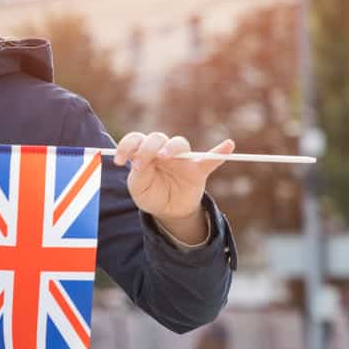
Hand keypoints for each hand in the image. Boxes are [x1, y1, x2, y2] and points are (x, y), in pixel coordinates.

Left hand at [113, 132, 233, 220]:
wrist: (168, 211)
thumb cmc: (150, 194)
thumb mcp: (139, 189)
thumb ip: (138, 176)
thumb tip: (139, 164)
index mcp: (145, 152)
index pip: (136, 139)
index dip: (127, 146)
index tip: (119, 161)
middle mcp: (163, 150)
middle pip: (157, 138)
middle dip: (147, 148)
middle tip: (140, 165)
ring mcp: (181, 159)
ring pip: (179, 143)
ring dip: (171, 147)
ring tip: (164, 157)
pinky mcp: (197, 170)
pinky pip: (211, 159)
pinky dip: (220, 152)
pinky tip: (228, 145)